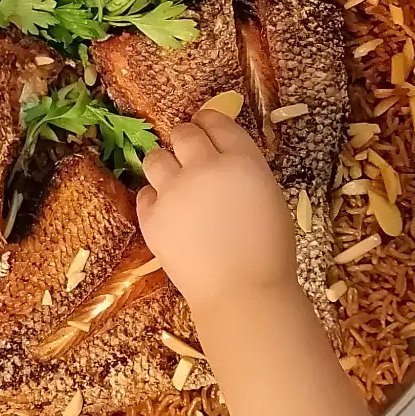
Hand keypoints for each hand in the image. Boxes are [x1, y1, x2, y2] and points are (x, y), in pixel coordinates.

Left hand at [135, 108, 299, 321]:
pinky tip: (169, 214)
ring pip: (155, 157)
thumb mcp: (269, 197)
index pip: (216, 121)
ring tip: (176, 186)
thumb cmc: (269, 251)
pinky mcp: (151, 217)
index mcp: (241, 160)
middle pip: (182, 133)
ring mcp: (173, 191)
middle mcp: (203, 167)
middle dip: (186, 142)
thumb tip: (223, 159)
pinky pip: (144, 194)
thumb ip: (244, 171)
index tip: (206, 130)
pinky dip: (155, 200)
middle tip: (191, 159)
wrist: (243, 294)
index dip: (209, 123)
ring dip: (165, 166)